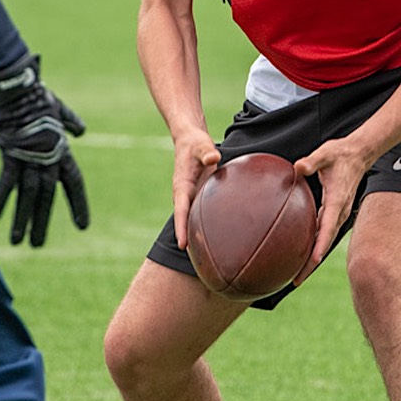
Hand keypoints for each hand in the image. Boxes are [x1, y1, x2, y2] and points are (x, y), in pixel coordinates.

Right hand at [0, 53, 88, 246]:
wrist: (21, 89)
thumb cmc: (39, 98)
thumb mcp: (60, 111)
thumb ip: (71, 123)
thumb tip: (80, 131)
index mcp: (61, 152)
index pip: (74, 184)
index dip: (78, 205)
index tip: (83, 225)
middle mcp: (48, 160)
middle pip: (48, 197)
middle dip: (43, 222)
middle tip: (38, 245)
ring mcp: (30, 159)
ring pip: (29, 196)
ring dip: (23, 220)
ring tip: (20, 242)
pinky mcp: (10, 156)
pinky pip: (6, 183)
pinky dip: (1, 201)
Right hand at [170, 129, 222, 249]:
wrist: (190, 141)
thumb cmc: (196, 144)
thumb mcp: (201, 145)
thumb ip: (206, 151)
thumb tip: (213, 158)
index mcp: (182, 186)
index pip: (180, 210)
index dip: (181, 227)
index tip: (182, 244)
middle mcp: (185, 194)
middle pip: (185, 220)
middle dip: (188, 238)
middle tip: (195, 260)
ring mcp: (192, 196)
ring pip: (193, 218)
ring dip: (197, 234)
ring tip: (207, 256)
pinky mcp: (199, 195)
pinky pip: (201, 212)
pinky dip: (206, 224)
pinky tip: (220, 236)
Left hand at [293, 136, 376, 278]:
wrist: (359, 154)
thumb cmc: (341, 154)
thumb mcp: (326, 153)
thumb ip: (312, 161)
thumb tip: (297, 167)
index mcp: (336, 201)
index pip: (327, 228)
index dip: (320, 246)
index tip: (312, 262)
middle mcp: (339, 212)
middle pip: (324, 243)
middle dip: (311, 263)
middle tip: (295, 280)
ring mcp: (337, 214)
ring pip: (323, 241)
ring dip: (311, 259)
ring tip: (295, 275)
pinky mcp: (333, 213)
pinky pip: (322, 234)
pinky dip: (313, 246)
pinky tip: (300, 253)